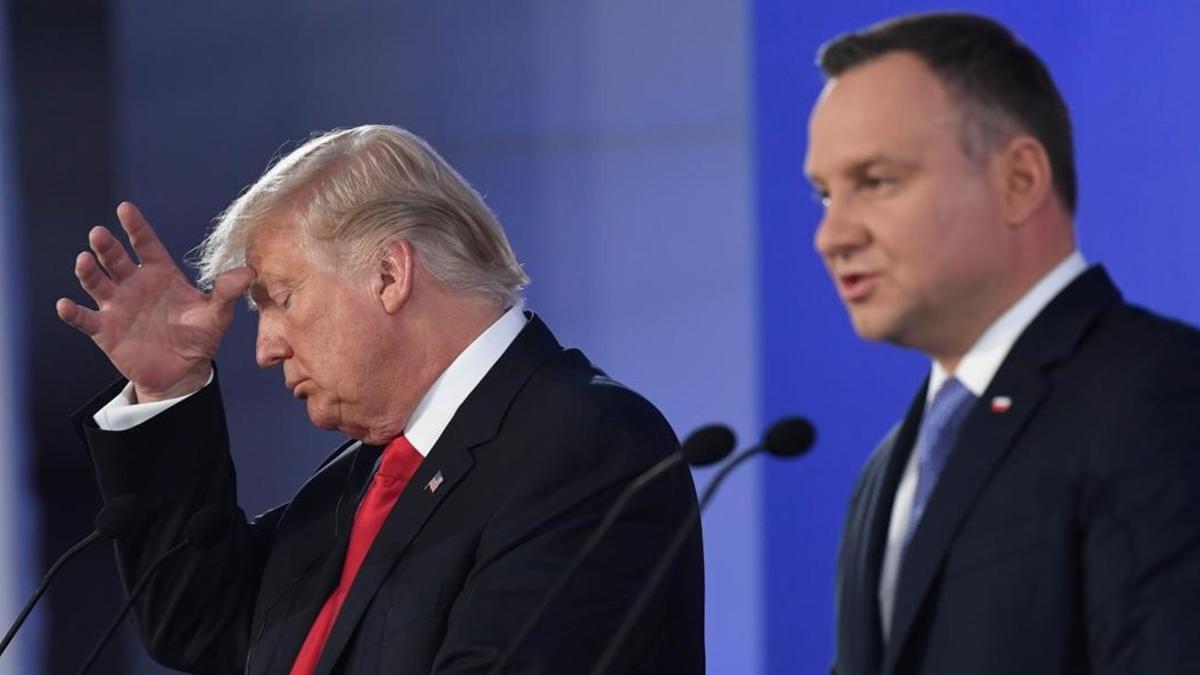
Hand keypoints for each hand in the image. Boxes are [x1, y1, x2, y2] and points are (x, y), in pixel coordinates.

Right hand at [56, 202, 253, 401]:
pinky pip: (85, 319)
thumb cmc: (198, 336)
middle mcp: (135, 284)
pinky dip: (73, 313)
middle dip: (107, 247)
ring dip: (88, 273)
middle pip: (116, 260)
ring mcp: (117, 306)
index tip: (124, 209)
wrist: (183, 371)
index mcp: (161, 274)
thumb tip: (248, 272)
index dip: (136, 227)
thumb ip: (227, 293)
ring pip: (97, 284)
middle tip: (99, 234)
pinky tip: (65, 305)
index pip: (146, 245)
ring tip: (84, 261)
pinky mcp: (105, 331)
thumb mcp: (216, 315)